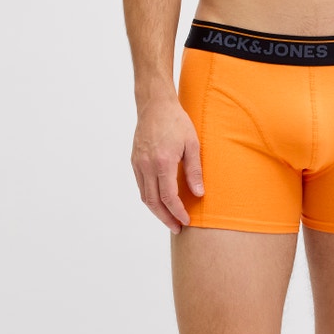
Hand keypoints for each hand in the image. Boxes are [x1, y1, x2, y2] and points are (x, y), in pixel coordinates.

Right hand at [131, 96, 203, 233]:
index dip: (177, 212)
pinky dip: (150, 197)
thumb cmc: (176, 121)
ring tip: (169, 219)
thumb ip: (194, 170)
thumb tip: (198, 194)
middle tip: (177, 228)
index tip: (186, 221)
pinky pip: (141, 185)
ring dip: (156, 211)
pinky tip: (160, 201)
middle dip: (166, 218)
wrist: (155, 104)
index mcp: (162, 162)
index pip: (168, 197)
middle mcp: (147, 166)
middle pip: (153, 202)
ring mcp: (138, 164)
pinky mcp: (134, 161)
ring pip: (144, 196)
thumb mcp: (192, 143)